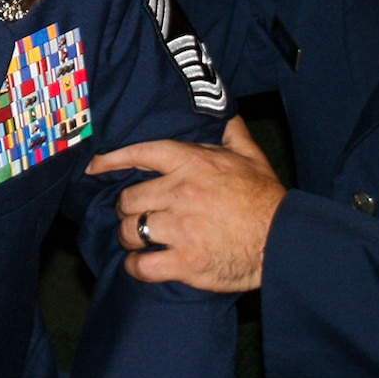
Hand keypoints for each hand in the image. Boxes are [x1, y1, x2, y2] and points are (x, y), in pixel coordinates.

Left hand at [88, 118, 285, 293]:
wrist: (285, 241)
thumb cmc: (266, 198)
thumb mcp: (251, 157)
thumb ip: (232, 132)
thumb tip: (224, 111)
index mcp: (193, 164)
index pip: (140, 154)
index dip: (111, 160)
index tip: (93, 166)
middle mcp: (180, 193)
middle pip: (128, 200)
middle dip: (128, 210)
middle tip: (136, 216)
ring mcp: (180, 228)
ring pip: (131, 231)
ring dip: (131, 238)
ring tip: (139, 241)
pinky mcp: (184, 262)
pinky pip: (141, 265)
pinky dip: (137, 267)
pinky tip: (142, 265)